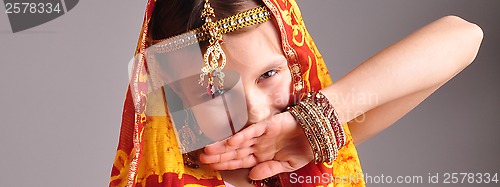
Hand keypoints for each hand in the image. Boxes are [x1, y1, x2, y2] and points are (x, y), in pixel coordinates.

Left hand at [199, 111, 313, 179]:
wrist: (318, 133)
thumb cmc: (304, 148)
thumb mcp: (288, 165)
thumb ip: (269, 169)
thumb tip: (253, 176)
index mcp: (261, 155)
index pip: (239, 161)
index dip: (225, 164)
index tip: (211, 167)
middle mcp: (258, 145)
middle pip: (234, 152)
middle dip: (219, 156)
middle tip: (202, 158)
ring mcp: (261, 135)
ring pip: (239, 141)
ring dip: (224, 146)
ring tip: (209, 150)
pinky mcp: (268, 125)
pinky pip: (252, 131)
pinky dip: (241, 136)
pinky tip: (230, 141)